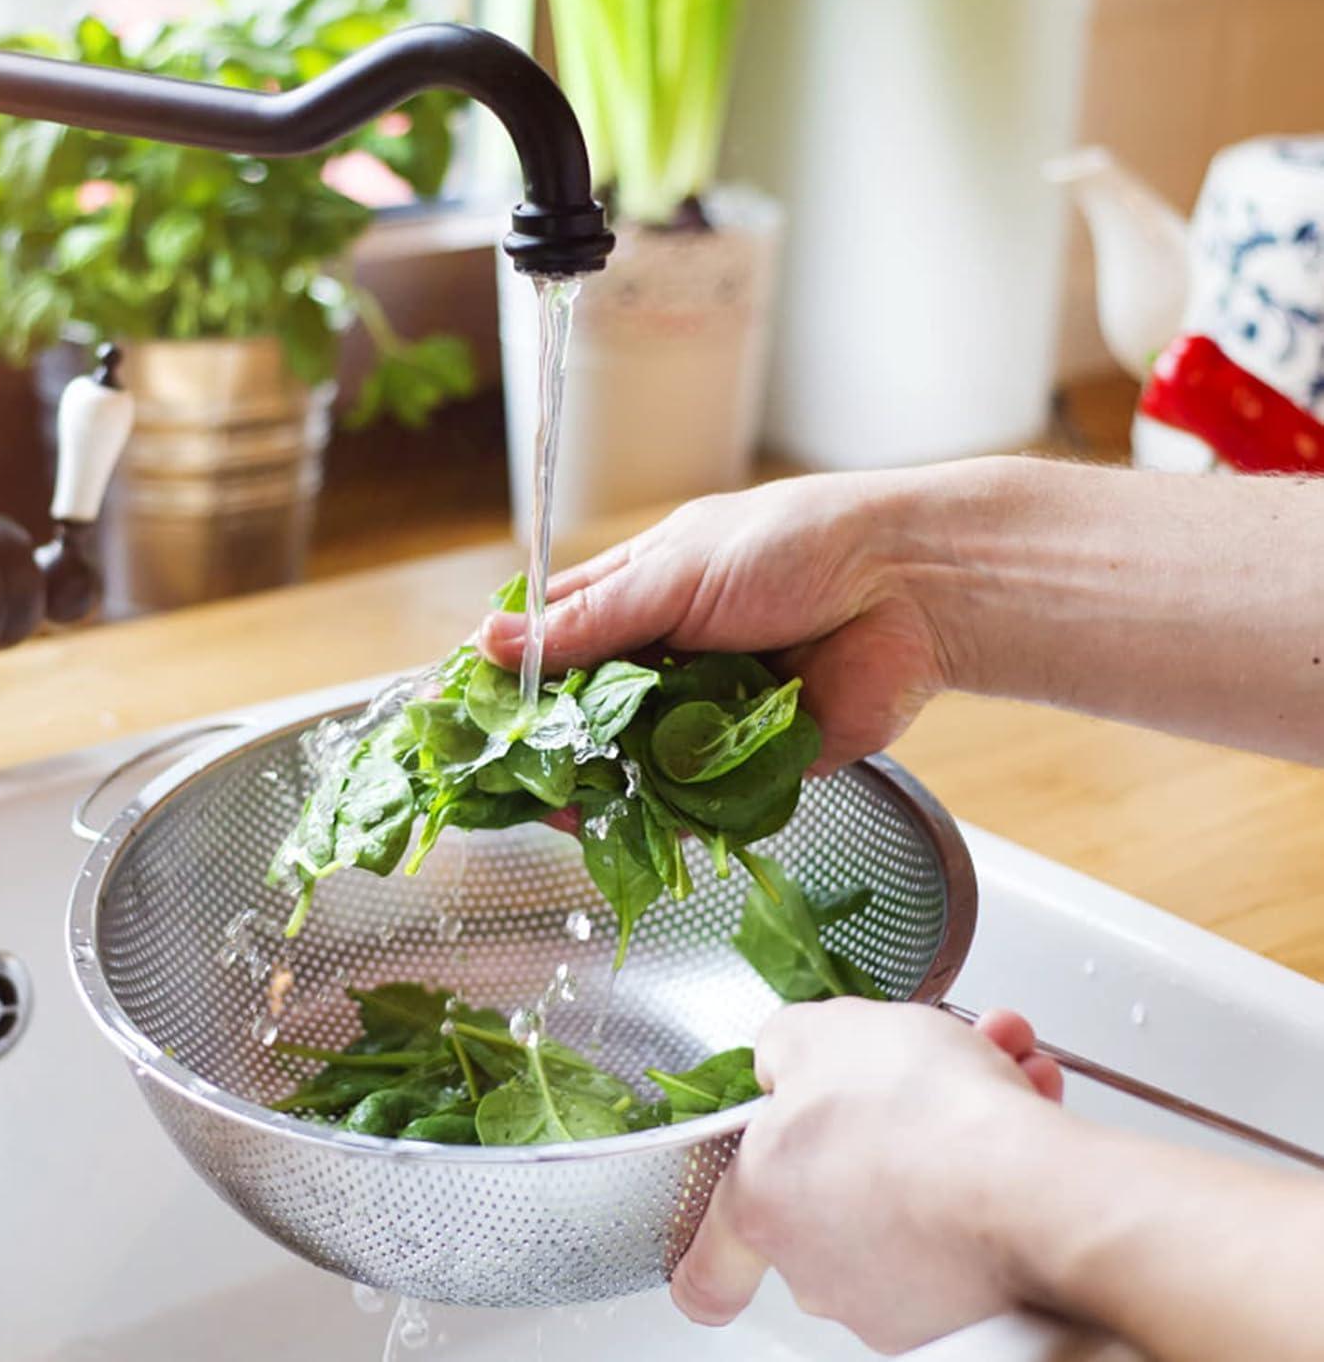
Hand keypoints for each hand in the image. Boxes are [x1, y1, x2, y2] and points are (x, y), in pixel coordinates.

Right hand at [479, 473, 954, 771]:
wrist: (908, 589)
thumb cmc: (793, 548)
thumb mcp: (674, 575)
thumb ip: (588, 623)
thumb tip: (491, 643)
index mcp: (641, 594)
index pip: (555, 636)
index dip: (511, 673)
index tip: (467, 712)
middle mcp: (667, 656)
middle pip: (587, 713)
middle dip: (552, 745)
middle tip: (510, 778)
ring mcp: (705, 711)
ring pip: (633, 762)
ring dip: (602, 785)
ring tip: (566, 808)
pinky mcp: (750, 760)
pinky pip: (695, 798)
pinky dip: (666, 813)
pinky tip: (630, 825)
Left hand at [671, 1001, 1064, 1353]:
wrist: (1032, 1189)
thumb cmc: (920, 1117)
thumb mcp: (823, 1032)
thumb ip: (784, 1045)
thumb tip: (783, 1062)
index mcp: (764, 1205)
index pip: (709, 1266)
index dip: (708, 1256)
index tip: (710, 1255)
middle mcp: (821, 1268)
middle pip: (829, 1189)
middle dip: (873, 1120)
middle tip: (910, 1072)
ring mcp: (897, 1296)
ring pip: (910, 1190)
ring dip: (946, 1123)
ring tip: (992, 1059)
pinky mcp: (971, 1306)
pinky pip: (972, 1213)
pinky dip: (996, 1156)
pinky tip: (1023, 1095)